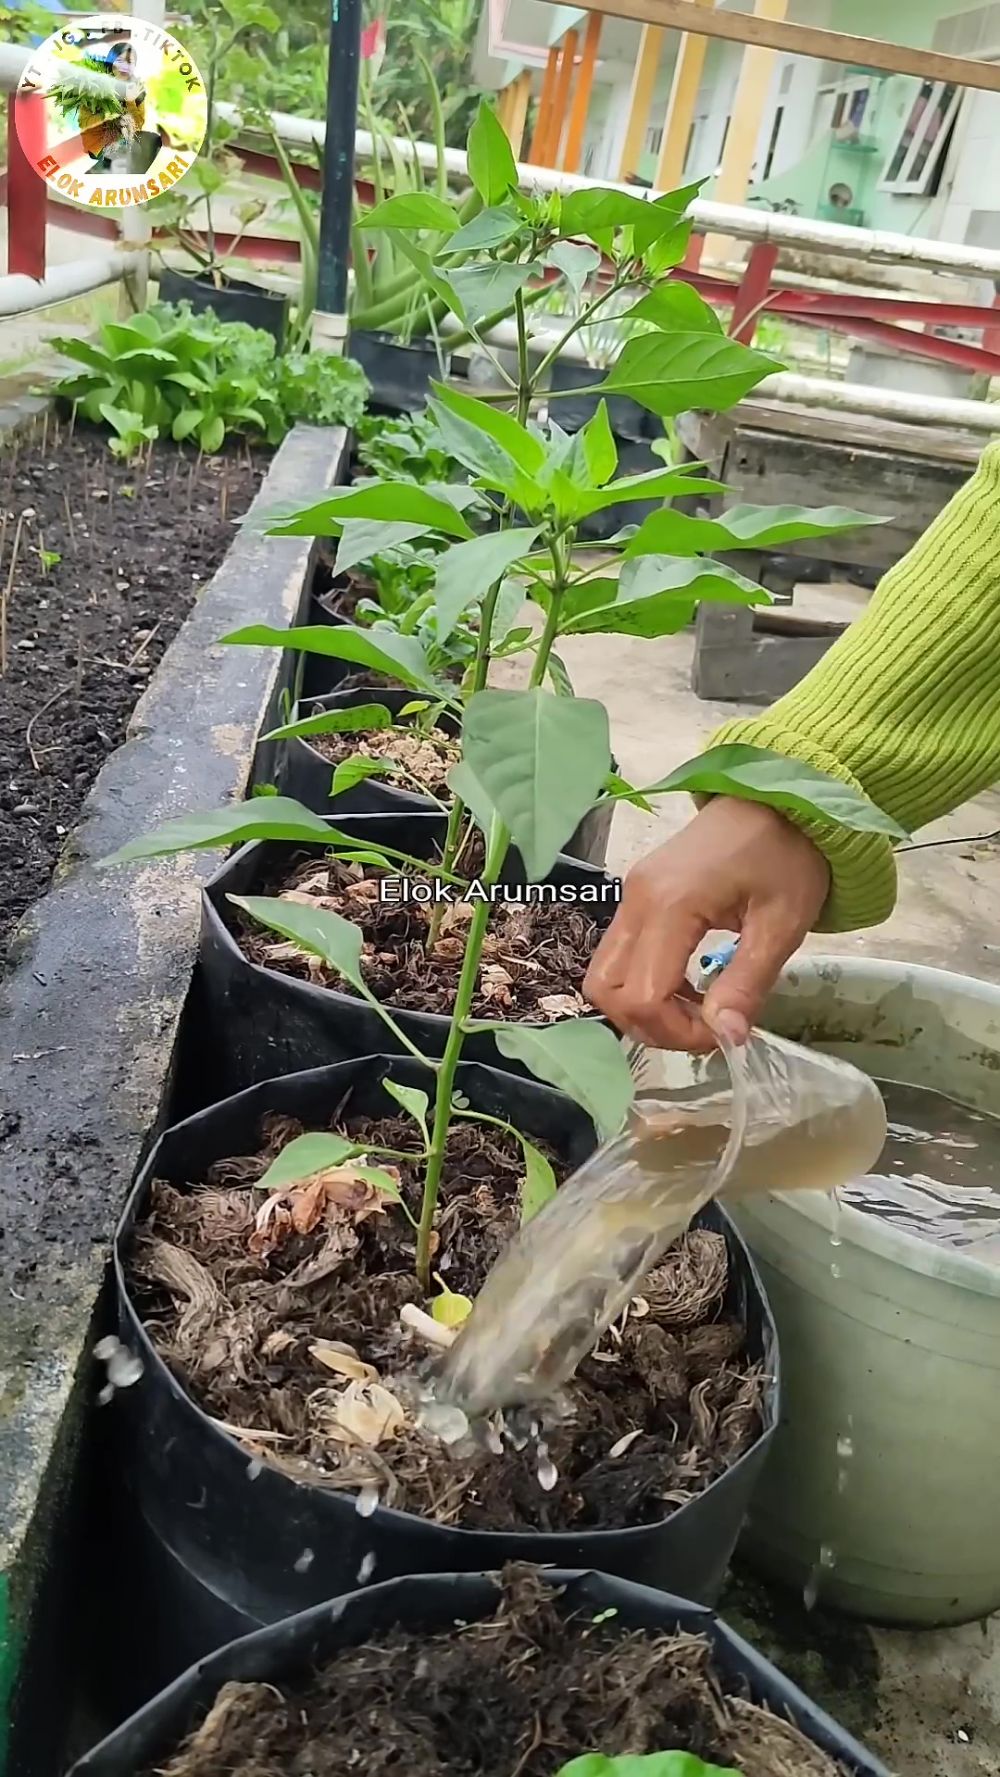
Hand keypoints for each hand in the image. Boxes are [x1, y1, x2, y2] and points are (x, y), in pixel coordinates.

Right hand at [583, 797, 829, 1051]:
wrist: (778, 797)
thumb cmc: (787, 855)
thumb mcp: (781, 925)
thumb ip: (747, 983)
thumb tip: (726, 1039)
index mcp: (671, 905)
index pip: (643, 995)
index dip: (676, 1032)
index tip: (720, 1035)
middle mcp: (636, 900)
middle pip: (606, 989)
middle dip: (649, 1026)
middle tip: (701, 1031)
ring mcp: (630, 894)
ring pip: (603, 974)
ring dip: (641, 1007)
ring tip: (694, 1010)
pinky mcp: (636, 894)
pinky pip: (618, 954)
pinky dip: (642, 983)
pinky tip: (686, 985)